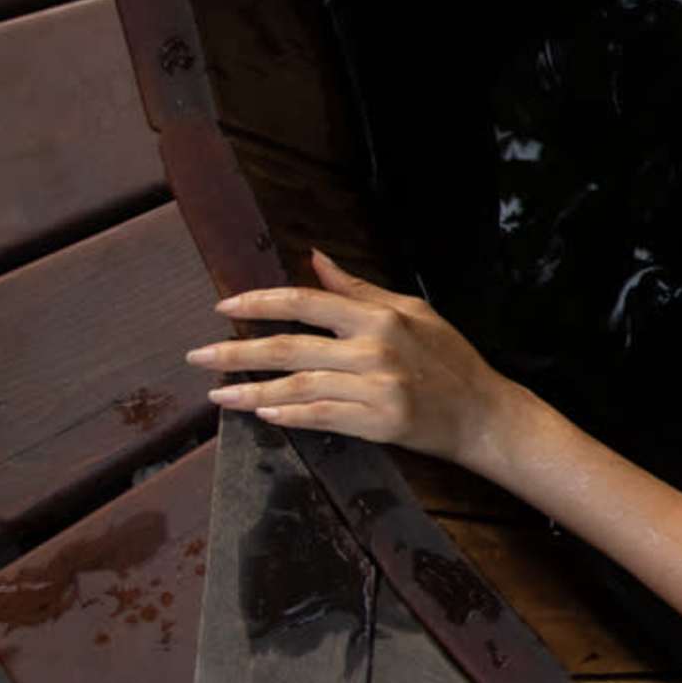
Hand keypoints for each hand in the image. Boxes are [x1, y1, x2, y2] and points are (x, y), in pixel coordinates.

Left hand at [187, 251, 530, 466]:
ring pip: (296, 387)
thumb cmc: (451, 360)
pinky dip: (288, 415)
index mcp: (380, 318)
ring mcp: (376, 388)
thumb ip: (359, 290)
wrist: (485, 414)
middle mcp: (374, 351)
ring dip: (250, 391)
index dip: (259, 303)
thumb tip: (316, 259)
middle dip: (235, 351)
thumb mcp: (412, 313)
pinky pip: (321, 417)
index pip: (305, 303)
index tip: (223, 306)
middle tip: (196, 355)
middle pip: (288, 348)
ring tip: (217, 394)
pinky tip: (262, 412)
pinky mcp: (378, 422)